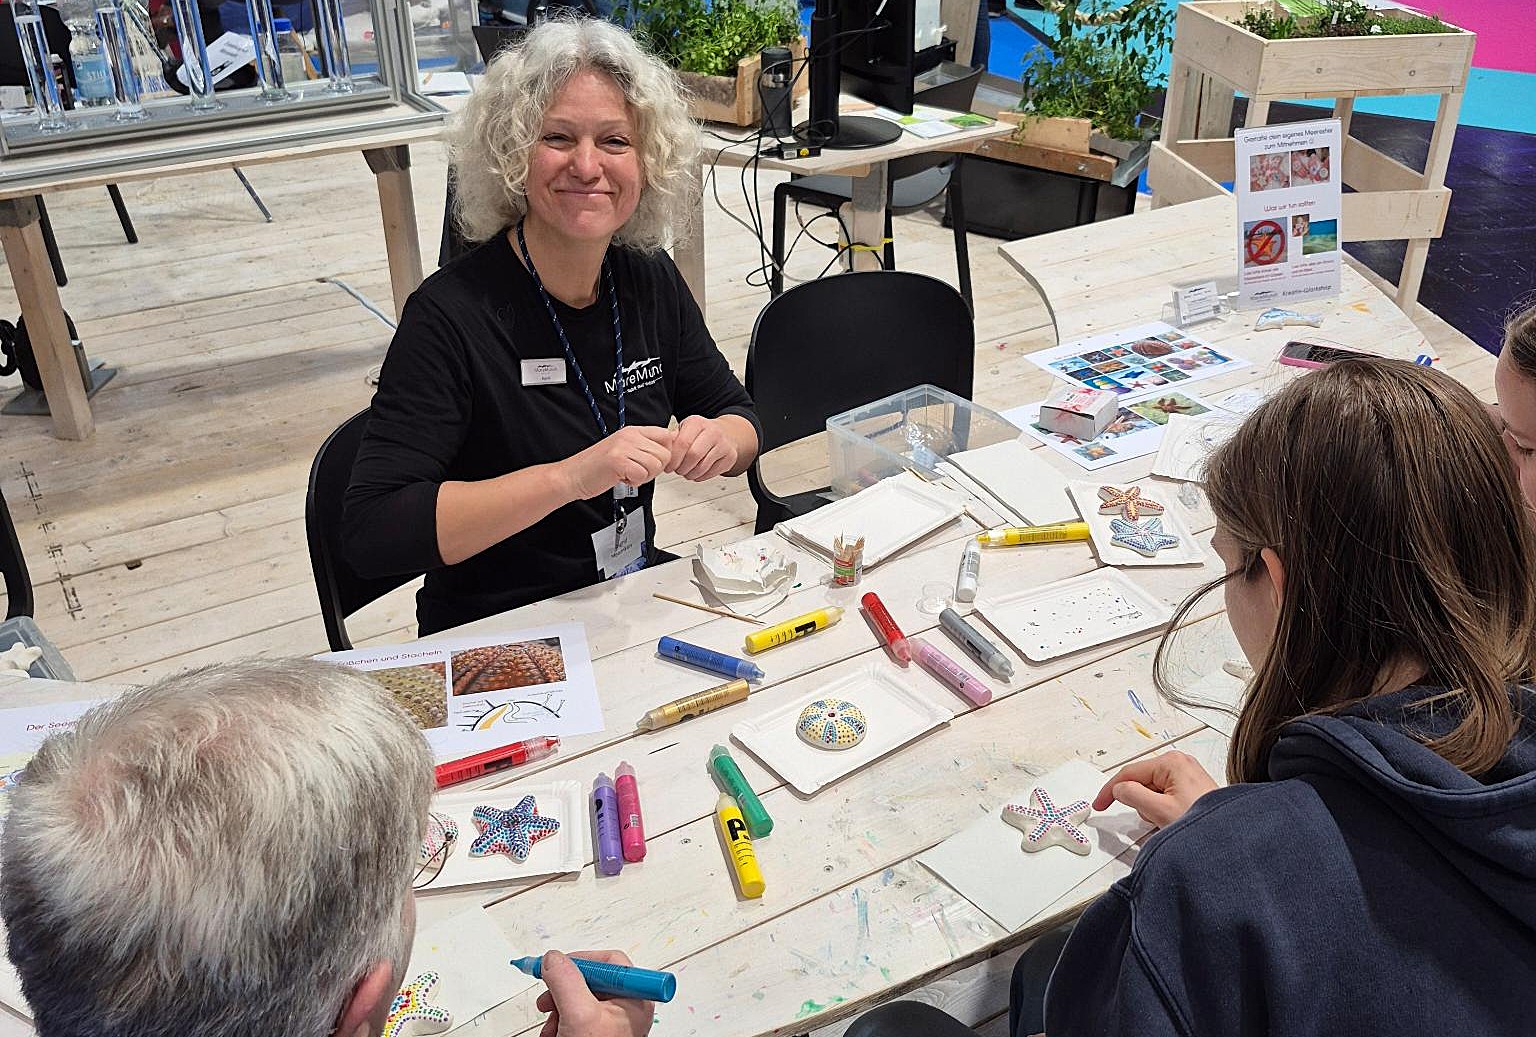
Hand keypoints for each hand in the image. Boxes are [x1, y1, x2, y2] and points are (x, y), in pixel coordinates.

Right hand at [536, 950, 653, 1036]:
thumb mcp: (578, 1014)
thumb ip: (565, 980)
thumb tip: (553, 958)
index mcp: (635, 998)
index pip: (610, 961)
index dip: (582, 960)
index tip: (557, 966)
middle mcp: (627, 1009)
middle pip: (591, 979)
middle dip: (564, 989)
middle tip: (548, 998)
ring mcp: (612, 1024)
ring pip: (579, 1000)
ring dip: (558, 1009)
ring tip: (551, 1025)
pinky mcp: (597, 1035)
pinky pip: (576, 1018)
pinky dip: (560, 1023)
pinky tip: (554, 1035)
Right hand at [561, 427, 673, 500]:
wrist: (573, 475)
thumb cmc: (597, 466)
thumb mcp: (624, 449)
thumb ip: (644, 448)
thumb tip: (668, 452)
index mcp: (633, 431)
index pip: (666, 436)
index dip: (665, 453)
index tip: (652, 462)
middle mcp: (629, 436)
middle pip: (664, 454)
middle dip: (655, 469)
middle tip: (637, 471)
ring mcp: (623, 447)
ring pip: (656, 465)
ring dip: (645, 476)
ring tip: (628, 474)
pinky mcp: (618, 461)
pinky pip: (642, 475)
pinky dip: (634, 482)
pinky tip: (622, 478)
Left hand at [666, 415, 738, 481]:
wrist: (726, 433)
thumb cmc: (700, 434)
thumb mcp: (685, 430)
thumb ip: (673, 440)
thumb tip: (661, 452)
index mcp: (697, 423)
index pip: (683, 443)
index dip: (673, 459)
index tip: (668, 467)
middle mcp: (713, 431)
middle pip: (693, 456)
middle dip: (682, 468)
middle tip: (677, 470)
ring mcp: (724, 444)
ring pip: (702, 467)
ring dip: (690, 474)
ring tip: (686, 472)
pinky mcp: (730, 457)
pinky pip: (711, 473)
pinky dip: (700, 476)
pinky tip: (696, 472)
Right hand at [1094, 751, 1218, 828]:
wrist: (1232, 838)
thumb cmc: (1204, 823)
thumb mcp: (1160, 811)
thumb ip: (1133, 796)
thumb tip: (1119, 790)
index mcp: (1171, 762)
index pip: (1129, 772)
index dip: (1110, 790)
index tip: (1100, 804)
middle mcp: (1180, 763)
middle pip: (1141, 781)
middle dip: (1141, 802)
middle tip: (1154, 818)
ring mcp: (1187, 775)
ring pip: (1152, 791)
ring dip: (1153, 808)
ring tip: (1170, 820)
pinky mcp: (1192, 788)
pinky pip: (1165, 797)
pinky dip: (1162, 810)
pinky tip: (1174, 820)